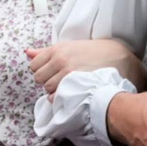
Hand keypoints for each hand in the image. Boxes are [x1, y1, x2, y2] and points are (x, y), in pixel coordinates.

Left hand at [26, 40, 146, 96]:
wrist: (119, 59)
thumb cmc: (95, 52)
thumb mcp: (71, 47)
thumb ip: (46, 52)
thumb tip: (27, 53)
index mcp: (57, 49)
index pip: (34, 65)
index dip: (43, 70)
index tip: (54, 71)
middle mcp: (60, 60)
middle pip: (39, 78)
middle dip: (48, 81)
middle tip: (63, 79)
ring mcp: (67, 73)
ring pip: (47, 89)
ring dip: (55, 90)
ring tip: (70, 86)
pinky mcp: (74, 86)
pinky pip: (56, 98)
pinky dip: (61, 98)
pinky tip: (73, 93)